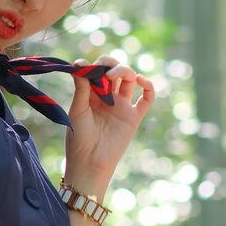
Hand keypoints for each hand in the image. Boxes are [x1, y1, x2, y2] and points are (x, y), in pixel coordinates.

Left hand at [64, 57, 154, 188]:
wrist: (90, 162)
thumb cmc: (78, 138)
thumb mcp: (77, 110)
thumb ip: (81, 88)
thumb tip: (80, 63)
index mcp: (92, 94)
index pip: (98, 70)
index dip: (95, 65)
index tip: (84, 66)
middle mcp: (108, 97)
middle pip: (115, 71)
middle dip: (110, 64)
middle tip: (103, 72)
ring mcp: (122, 106)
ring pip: (130, 79)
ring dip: (124, 71)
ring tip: (114, 75)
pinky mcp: (134, 117)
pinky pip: (147, 98)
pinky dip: (149, 86)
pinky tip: (140, 80)